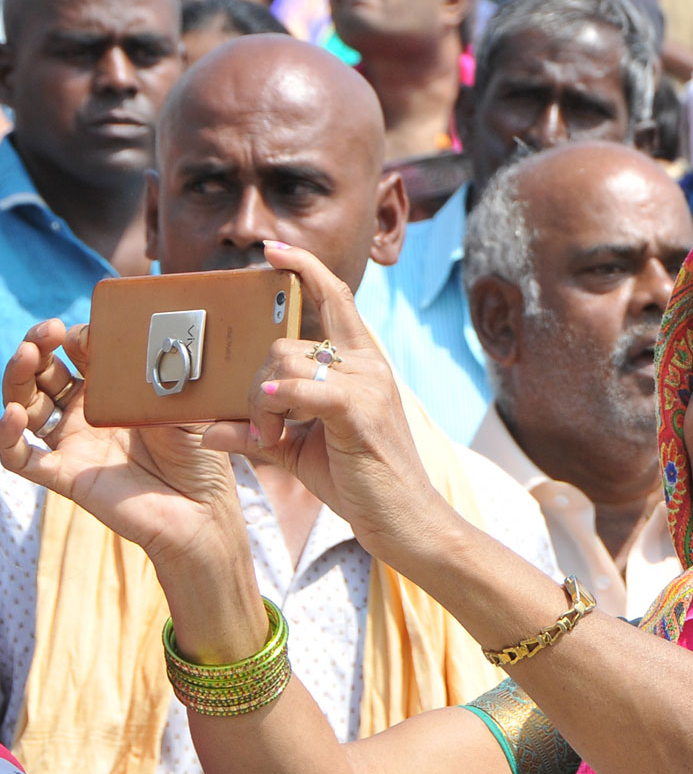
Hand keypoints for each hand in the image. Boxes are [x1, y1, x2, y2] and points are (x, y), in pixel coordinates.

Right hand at [0, 320, 246, 577]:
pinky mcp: (65, 475)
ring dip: (17, 378)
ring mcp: (73, 444)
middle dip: (39, 349)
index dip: (76, 338)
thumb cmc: (201, 457)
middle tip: (46, 332)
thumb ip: (168, 373)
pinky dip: (8, 436)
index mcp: (115, 394)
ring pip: (25, 406)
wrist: (201, 511)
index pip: (80, 355)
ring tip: (26, 357)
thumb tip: (152, 336)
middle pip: (45, 374)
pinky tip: (13, 414)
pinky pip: (21, 457)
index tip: (86, 330)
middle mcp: (87, 415)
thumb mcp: (188, 406)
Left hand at [203, 243, 459, 569]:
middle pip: (289, 341)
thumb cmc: (360, 483)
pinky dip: (279, 402)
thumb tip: (206, 427)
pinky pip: (304, 388)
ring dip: (264, 404)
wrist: (404, 521)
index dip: (305, 269)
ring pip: (287, 362)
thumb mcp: (301, 451)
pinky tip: (271, 425)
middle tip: (262, 426)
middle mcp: (369, 365)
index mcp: (362, 365)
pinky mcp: (362, 409)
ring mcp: (369, 384)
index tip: (273, 252)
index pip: (336, 297)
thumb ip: (259, 431)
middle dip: (258, 382)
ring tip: (274, 439)